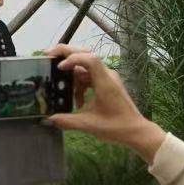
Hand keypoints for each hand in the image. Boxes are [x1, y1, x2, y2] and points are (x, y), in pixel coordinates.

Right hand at [43, 44, 164, 161]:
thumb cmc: (116, 127)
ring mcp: (107, 78)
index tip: (59, 68)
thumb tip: (47, 119)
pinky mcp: (107, 83)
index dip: (72, 59)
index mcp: (105, 82)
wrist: (136, 131)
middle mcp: (107, 75)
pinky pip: (89, 76)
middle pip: (86, 54)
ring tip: (58, 81)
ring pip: (85, 65)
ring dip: (71, 73)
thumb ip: (66, 121)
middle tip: (47, 55)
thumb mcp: (88, 125)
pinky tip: (76, 100)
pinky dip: (78, 84)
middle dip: (66, 53)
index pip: (90, 59)